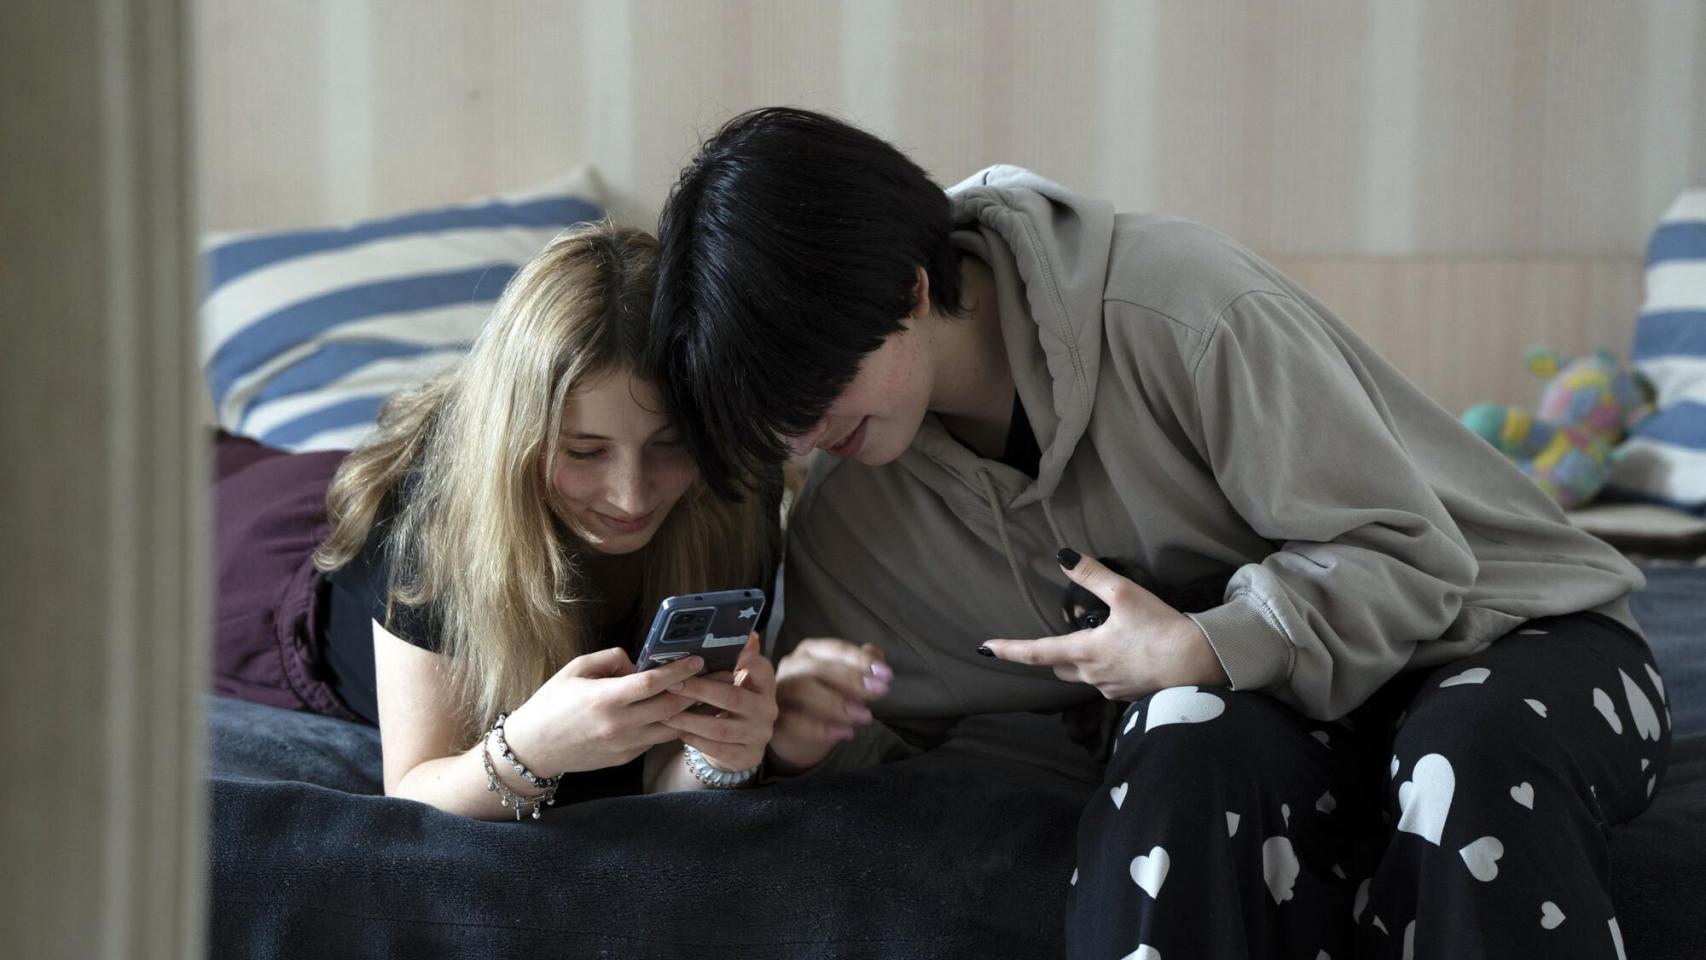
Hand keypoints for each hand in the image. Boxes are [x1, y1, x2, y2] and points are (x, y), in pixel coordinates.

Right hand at [502, 647, 702, 774]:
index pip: (652, 683)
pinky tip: (680, 713)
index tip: (698, 659)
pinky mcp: (625, 758)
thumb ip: (611, 659)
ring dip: (691, 712)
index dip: (679, 670)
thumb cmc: (551, 703)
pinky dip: (670, 725)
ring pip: (670, 729)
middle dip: (698, 690)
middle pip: (670, 707)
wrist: (533, 748)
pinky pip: (655, 739)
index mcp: (605, 699)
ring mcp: (624, 745)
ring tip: (708, 695)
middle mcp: (618, 725)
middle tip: (719, 676)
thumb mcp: (576, 668)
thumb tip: (639, 662)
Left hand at [661, 634, 778, 772]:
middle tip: (672, 684)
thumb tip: (747, 633)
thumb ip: (737, 659)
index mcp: (765, 685)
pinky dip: (696, 741)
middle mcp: (767, 709)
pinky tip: (679, 732)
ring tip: (665, 713)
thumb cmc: (732, 703)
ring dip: (690, 720)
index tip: (719, 654)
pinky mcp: (748, 756)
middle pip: (732, 698)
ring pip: (720, 728)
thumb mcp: (738, 680)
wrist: (741, 745)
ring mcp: (759, 735)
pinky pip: (717, 749)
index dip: (744, 660)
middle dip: (699, 690)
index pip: (760, 668)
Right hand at [767, 638, 891, 773]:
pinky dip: (821, 728)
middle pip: (816, 668)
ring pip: (801, 691)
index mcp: (809, 652)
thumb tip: (875, 655)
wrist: (798, 732)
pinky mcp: (774, 720)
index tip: (887, 674)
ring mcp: (778, 693)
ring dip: (836, 703)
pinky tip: (847, 733)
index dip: (860, 660)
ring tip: (866, 716)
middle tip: (880, 692)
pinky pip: (793, 722)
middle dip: (851, 679)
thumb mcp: (848, 681)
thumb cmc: (825, 697)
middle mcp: (790, 667)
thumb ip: (863, 665)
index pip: (834, 648)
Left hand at [980, 551, 1228, 701]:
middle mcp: (1091, 675)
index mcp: (1084, 651)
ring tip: (1095, 642)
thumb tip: (1062, 556)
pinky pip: (1105, 682)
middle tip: (1048, 641)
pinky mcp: (1129, 695)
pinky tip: (1123, 656)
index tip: (986, 647)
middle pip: (1058, 666)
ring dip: (1079, 660)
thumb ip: (1091, 575)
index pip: (1036, 651)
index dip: (1009, 648)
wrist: (1199, 664)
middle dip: (1049, 654)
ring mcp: (1110, 689)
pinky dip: (1105, 668)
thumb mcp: (1125, 594)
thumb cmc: (1160, 628)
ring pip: (1082, 675)